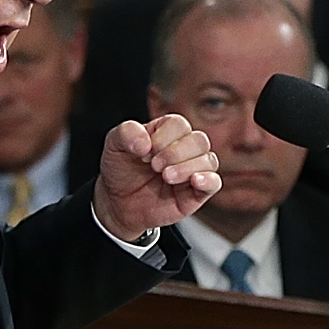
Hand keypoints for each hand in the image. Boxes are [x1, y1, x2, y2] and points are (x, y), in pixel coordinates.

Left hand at [95, 113, 221, 240]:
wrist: (117, 203)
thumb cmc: (121, 170)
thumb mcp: (114, 145)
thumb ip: (126, 133)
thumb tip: (146, 142)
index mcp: (168, 132)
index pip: (179, 125)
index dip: (163, 138)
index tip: (144, 153)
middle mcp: (184, 148)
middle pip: (198, 140)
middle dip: (175, 153)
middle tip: (154, 166)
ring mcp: (193, 170)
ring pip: (209, 160)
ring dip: (186, 167)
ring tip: (165, 177)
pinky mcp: (196, 193)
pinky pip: (215, 183)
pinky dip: (208, 180)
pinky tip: (194, 181)